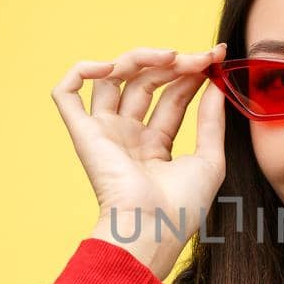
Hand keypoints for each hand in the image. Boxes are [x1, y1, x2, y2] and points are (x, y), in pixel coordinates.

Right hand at [51, 43, 227, 275]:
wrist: (153, 226)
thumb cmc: (182, 207)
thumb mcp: (209, 159)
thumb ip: (211, 121)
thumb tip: (217, 84)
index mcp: (155, 145)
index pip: (172, 96)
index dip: (192, 74)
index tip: (216, 57)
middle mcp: (128, 135)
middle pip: (146, 82)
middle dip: (175, 64)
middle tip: (201, 57)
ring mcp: (105, 132)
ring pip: (113, 78)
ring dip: (140, 59)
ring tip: (170, 57)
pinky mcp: (84, 133)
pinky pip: (66, 93)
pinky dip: (81, 71)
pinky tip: (111, 66)